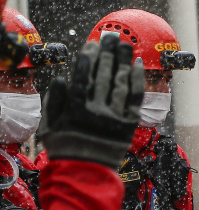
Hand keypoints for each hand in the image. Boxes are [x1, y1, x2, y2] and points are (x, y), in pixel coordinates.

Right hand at [38, 32, 144, 168]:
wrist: (86, 173)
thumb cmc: (65, 148)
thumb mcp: (49, 126)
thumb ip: (55, 100)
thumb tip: (62, 77)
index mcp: (75, 109)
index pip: (83, 76)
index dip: (89, 58)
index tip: (92, 43)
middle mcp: (97, 110)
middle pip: (104, 75)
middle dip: (108, 53)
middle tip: (112, 36)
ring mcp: (115, 116)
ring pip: (120, 83)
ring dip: (124, 61)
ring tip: (126, 45)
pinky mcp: (130, 123)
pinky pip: (135, 98)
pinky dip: (137, 80)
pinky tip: (138, 65)